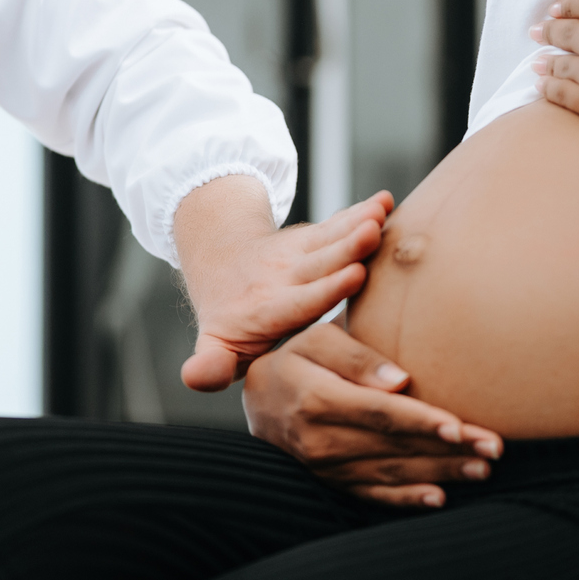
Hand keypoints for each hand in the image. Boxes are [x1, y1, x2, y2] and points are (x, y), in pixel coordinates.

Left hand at [175, 182, 391, 390]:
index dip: (327, 289)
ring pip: (331, 237)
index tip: (355, 275)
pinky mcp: (314, 237)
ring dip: (357, 222)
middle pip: (321, 262)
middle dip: (348, 248)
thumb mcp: (216, 347)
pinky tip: (385, 201)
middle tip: (372, 233)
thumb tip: (193, 378)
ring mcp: (299, 252)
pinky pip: (337, 223)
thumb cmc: (230, 323)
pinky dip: (361, 211)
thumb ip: (211, 366)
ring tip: (380, 210)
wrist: (220, 265)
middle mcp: (285, 276)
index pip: (301, 301)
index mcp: (269, 309)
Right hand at [243, 322, 501, 507]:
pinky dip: (407, 499)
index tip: (460, 426)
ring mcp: (326, 467)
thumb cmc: (296, 357)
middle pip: (393, 446)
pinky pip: (373, 494)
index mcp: (316, 399)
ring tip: (482, 468)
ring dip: (439, 473)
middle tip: (493, 447)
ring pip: (390, 472)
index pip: (379, 413)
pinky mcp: (331, 482)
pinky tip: (439, 497)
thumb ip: (356, 356)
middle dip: (447, 449)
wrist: (260, 399)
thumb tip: (400, 380)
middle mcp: (320, 439)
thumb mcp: (315, 339)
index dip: (421, 421)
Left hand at [530, 0, 578, 149]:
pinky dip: (550, 91)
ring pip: (562, 66)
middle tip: (535, 30)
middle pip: (567, 34)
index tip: (556, 8)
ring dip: (547, 61)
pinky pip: (564, 98)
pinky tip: (545, 89)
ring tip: (537, 61)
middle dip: (550, 30)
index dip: (569, 5)